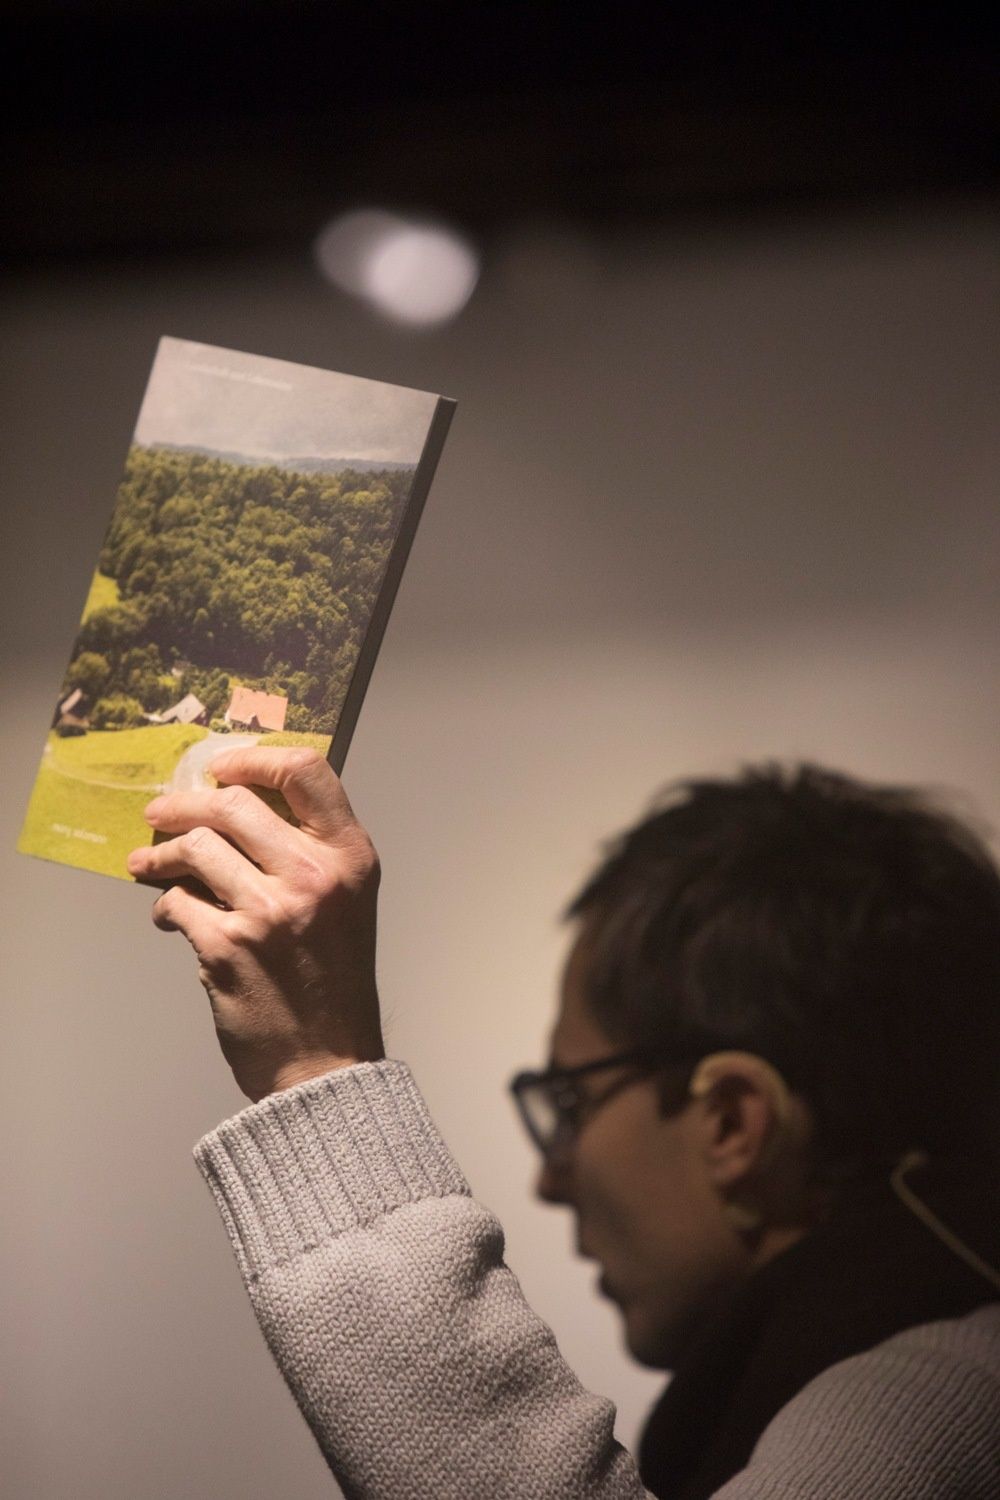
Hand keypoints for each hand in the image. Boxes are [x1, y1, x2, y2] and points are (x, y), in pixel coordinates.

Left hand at [127, 747, 383, 1101]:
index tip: (223, 767)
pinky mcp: (226, 947)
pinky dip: (164, 906)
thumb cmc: (334, 980)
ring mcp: (269, 911)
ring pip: (196, 848)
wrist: (325, 1059)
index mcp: (350, 857)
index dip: (255, 759)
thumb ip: (311, 850)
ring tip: (146, 864)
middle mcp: (314, 876)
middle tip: (161, 813)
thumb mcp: (347, 900)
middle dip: (184, 805)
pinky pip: (177, 902)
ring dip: (160, 855)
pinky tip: (168, 916)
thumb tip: (239, 805)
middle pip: (234, 804)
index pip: (307, 771)